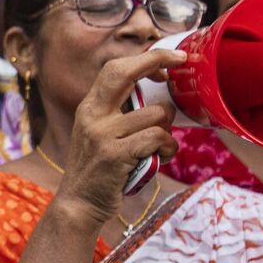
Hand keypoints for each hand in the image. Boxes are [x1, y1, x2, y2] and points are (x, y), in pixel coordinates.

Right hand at [53, 50, 186, 225]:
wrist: (79, 203)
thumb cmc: (100, 169)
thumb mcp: (99, 134)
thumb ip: (119, 114)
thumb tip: (159, 100)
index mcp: (90, 107)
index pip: (114, 69)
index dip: (145, 59)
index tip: (170, 60)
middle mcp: (92, 115)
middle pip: (125, 73)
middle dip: (158, 61)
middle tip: (183, 63)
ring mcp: (102, 134)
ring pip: (155, 115)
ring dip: (168, 132)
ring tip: (161, 147)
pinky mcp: (115, 154)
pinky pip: (156, 138)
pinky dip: (166, 149)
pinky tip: (160, 158)